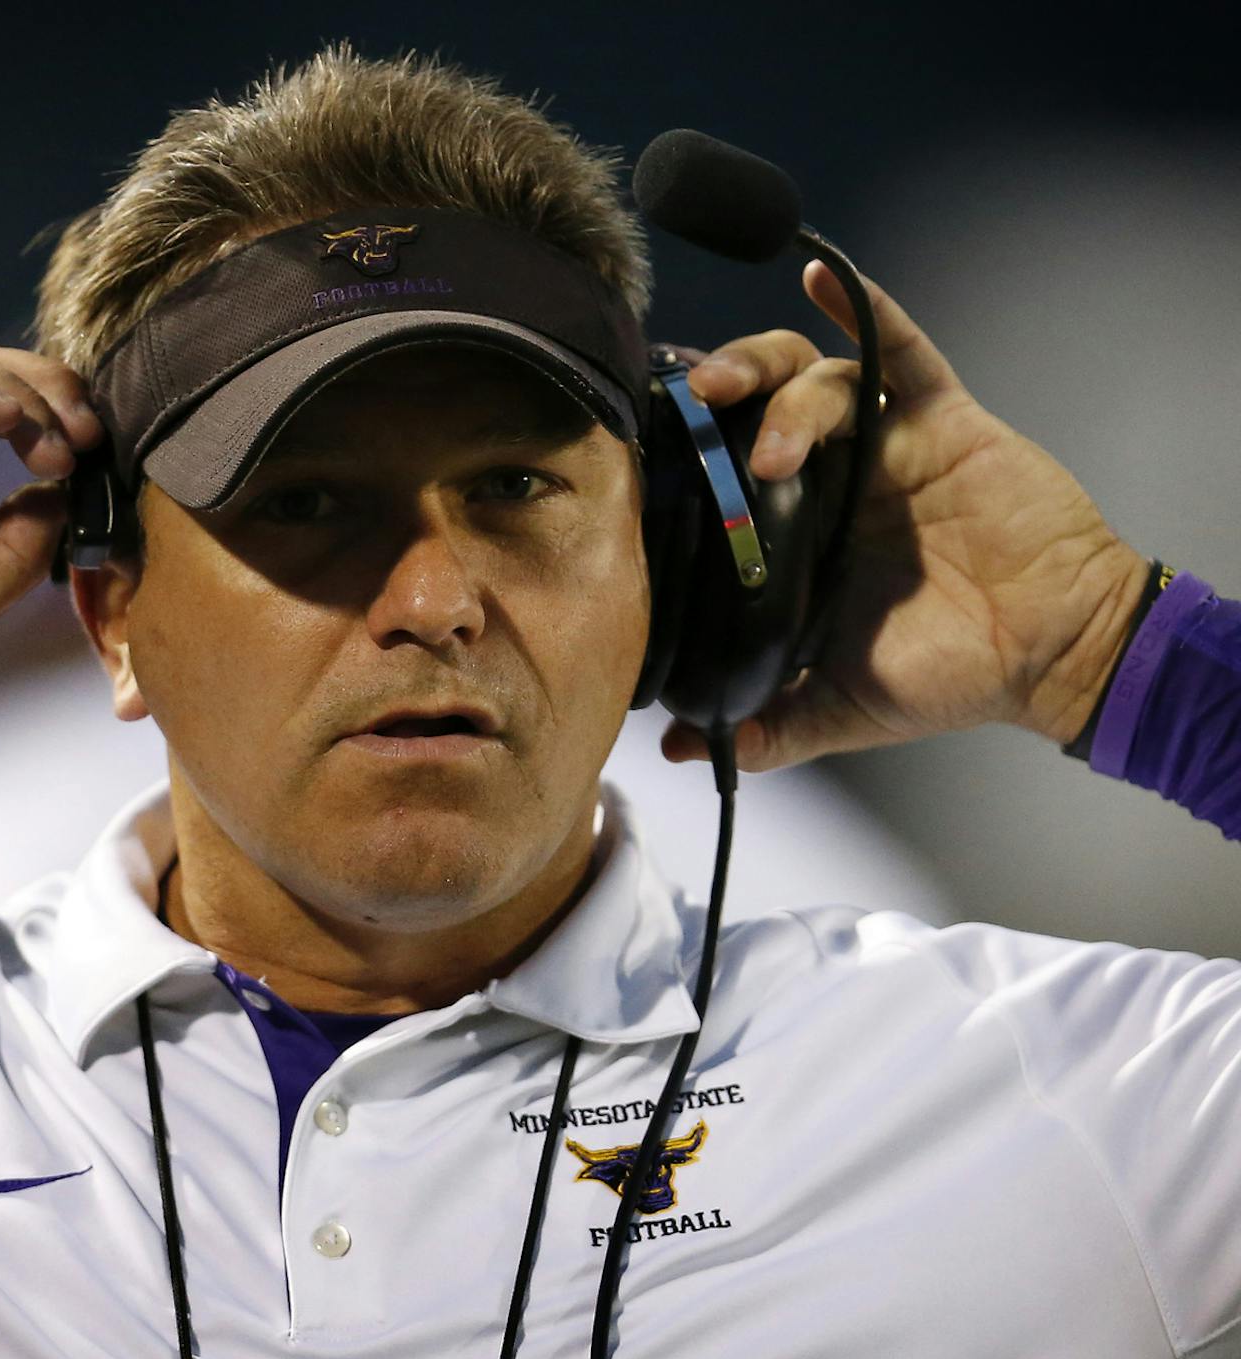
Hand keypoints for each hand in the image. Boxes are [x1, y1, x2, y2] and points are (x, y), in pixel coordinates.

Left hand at [660, 263, 1149, 769]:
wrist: (1050, 654)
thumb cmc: (947, 676)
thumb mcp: (836, 710)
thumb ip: (762, 727)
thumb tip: (678, 749)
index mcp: (796, 532)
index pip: (725, 471)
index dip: (686, 454)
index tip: (641, 454)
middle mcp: (831, 476)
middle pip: (758, 403)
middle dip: (721, 391)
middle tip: (693, 403)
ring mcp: (884, 442)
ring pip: (815, 376)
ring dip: (781, 392)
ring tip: (766, 446)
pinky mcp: (943, 419)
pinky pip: (899, 347)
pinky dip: (862, 307)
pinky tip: (824, 277)